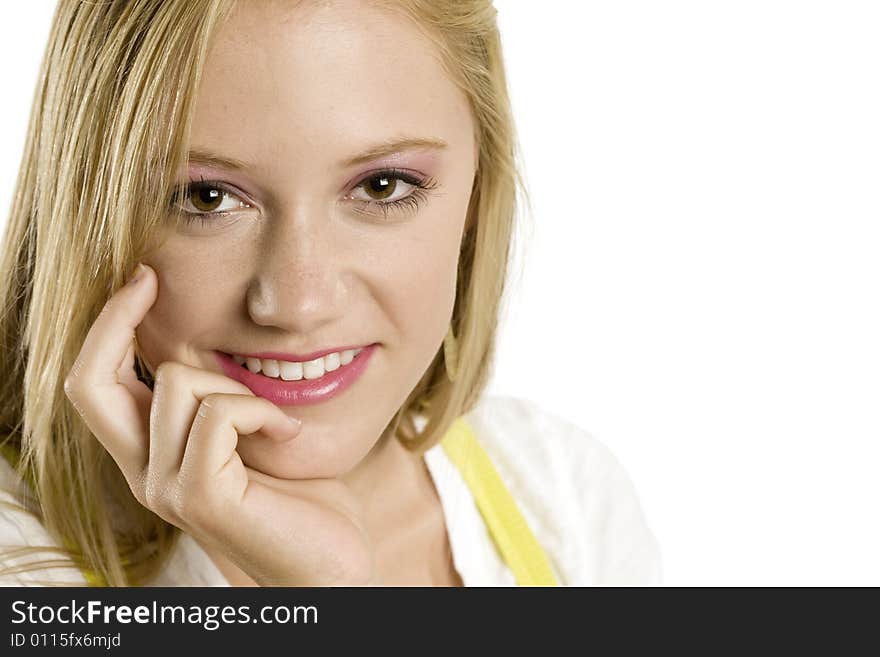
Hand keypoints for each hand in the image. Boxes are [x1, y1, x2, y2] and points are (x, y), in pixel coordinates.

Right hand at [64, 264, 377, 585]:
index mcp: (152, 455)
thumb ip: (221, 397)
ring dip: (238, 384)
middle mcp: (145, 473)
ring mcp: (166, 489)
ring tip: (277, 417)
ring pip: (176, 384)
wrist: (332, 562)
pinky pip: (218, 416)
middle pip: (88, 383)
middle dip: (116, 320)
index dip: (106, 327)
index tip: (143, 278)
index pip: (94, 384)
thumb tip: (207, 342)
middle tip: (152, 281)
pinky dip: (261, 410)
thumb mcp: (252, 432)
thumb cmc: (301, 497)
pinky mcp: (200, 498)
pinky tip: (288, 434)